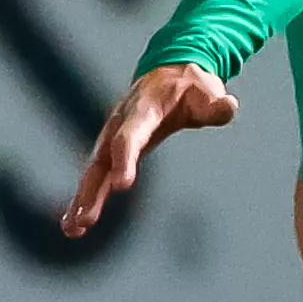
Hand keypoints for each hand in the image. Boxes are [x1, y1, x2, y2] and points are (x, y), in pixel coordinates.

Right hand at [60, 64, 237, 237]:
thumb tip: (228, 106)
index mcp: (143, 109)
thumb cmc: (191, 87)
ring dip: (83, 199)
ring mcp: (112, 138)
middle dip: (94, 188)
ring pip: (94, 171)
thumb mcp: (208, 92)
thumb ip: (216, 104)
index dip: (124, 158)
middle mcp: (120, 124)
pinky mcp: (112, 152)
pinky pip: (95, 177)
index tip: (121, 185)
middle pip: (103, 158)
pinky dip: (84, 199)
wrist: (171, 73)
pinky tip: (74, 225)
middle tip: (86, 219)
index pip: (131, 135)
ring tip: (74, 228)